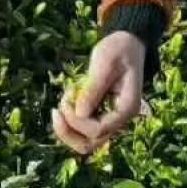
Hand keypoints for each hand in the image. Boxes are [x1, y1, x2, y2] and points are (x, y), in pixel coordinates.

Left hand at [52, 32, 145, 155]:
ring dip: (67, 128)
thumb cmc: (118, 50)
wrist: (128, 44)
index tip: (67, 97)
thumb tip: (79, 113)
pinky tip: (67, 100)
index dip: (76, 120)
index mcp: (127, 108)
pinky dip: (69, 121)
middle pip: (89, 144)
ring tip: (62, 103)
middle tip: (58, 107)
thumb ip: (93, 89)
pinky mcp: (101, 115)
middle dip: (68, 130)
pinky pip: (82, 130)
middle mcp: (119, 119)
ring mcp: (110, 119)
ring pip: (84, 141)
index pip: (98, 130)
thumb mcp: (104, 63)